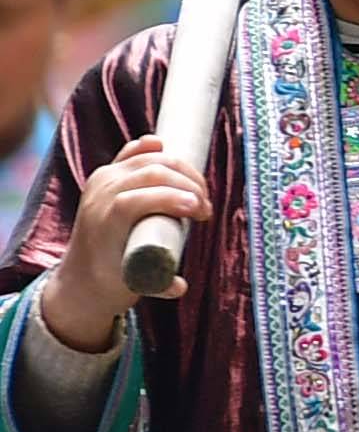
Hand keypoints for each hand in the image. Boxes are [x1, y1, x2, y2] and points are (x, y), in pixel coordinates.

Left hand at [43, 134, 206, 351]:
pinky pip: (128, 155)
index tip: (200, 212)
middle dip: (187, 184)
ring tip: (200, 192)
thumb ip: (158, 285)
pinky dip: (146, 147)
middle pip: (149, 173)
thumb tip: (181, 285)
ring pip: (146, 160)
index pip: (136, 199)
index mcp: (103, 224)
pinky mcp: (105, 176)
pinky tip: (162, 145)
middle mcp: (99, 197)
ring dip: (181, 169)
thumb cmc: (112, 284)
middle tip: (205, 208)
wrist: (79, 279)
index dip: (172, 199)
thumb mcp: (134, 287)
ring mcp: (101, 183)